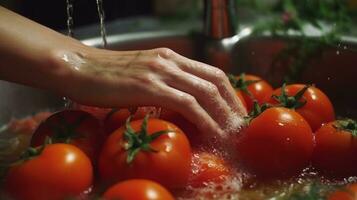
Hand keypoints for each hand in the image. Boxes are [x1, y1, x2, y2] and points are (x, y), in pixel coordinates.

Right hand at [56, 47, 246, 137]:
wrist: (79, 68)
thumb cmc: (105, 75)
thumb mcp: (140, 74)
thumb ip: (161, 82)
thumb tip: (176, 103)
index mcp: (170, 57)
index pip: (210, 72)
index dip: (228, 93)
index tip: (234, 111)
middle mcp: (170, 61)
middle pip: (215, 80)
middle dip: (232, 104)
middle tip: (240, 125)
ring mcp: (161, 72)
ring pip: (205, 92)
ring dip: (223, 115)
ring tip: (232, 134)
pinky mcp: (150, 87)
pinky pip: (187, 104)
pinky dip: (204, 120)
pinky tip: (212, 133)